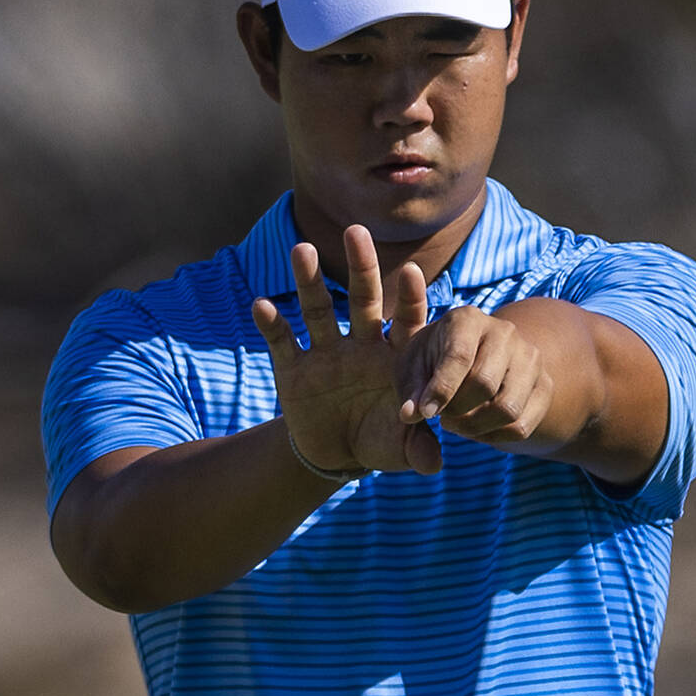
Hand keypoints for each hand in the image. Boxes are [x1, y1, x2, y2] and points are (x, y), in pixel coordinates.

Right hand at [251, 226, 442, 475]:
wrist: (338, 454)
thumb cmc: (382, 440)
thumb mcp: (401, 449)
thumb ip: (418, 450)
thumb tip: (434, 465)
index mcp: (395, 356)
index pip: (406, 321)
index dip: (409, 299)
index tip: (414, 272)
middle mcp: (361, 344)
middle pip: (363, 299)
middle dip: (361, 266)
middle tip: (357, 231)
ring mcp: (326, 352)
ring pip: (318, 309)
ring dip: (309, 281)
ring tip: (302, 249)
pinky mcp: (293, 368)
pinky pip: (282, 342)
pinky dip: (271, 324)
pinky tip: (261, 304)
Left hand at [397, 306, 554, 447]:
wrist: (474, 356)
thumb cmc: (434, 359)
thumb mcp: (413, 366)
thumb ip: (411, 390)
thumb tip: (410, 415)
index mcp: (467, 319)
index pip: (459, 356)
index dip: (440, 391)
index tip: (425, 415)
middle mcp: (504, 332)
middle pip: (485, 383)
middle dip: (457, 411)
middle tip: (441, 418)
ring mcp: (530, 358)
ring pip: (507, 408)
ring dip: (475, 427)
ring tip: (456, 424)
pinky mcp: (544, 385)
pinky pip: (522, 425)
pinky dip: (494, 437)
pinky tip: (476, 429)